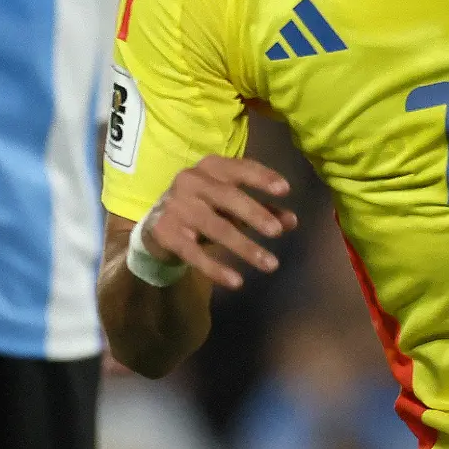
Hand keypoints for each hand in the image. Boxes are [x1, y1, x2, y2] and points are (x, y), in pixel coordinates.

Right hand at [138, 156, 296, 288]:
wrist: (156, 224)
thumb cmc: (204, 206)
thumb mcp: (232, 204)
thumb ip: (262, 209)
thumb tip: (292, 221)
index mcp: (210, 166)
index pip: (239, 168)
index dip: (261, 177)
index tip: (285, 189)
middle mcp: (190, 180)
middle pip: (227, 196)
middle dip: (254, 214)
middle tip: (277, 232)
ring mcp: (176, 206)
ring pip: (215, 227)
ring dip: (244, 247)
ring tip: (270, 264)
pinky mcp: (166, 233)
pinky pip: (194, 253)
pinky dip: (216, 268)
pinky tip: (236, 281)